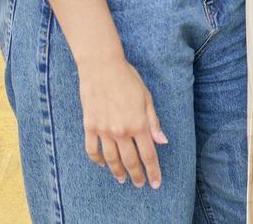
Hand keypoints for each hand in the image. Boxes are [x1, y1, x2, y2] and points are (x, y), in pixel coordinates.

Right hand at [78, 56, 166, 188]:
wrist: (102, 67)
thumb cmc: (128, 79)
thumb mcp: (147, 98)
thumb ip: (154, 122)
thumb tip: (162, 141)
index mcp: (139, 124)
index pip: (148, 154)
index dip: (153, 171)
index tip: (155, 183)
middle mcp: (121, 131)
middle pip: (130, 161)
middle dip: (136, 175)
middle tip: (140, 184)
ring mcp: (103, 130)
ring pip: (111, 159)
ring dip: (117, 172)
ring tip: (122, 179)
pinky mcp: (89, 126)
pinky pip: (92, 150)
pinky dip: (97, 160)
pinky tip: (102, 164)